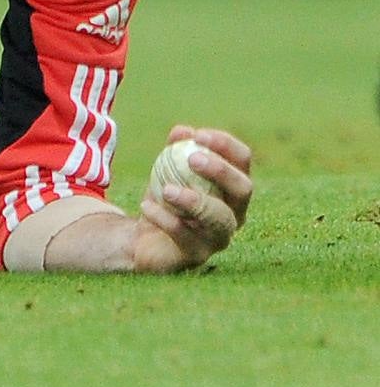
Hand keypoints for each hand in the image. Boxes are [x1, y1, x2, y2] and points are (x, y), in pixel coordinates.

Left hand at [133, 124, 252, 272]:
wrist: (142, 237)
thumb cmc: (164, 197)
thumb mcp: (166, 168)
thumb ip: (175, 148)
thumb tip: (183, 131)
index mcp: (231, 188)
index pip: (242, 161)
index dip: (225, 145)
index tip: (199, 135)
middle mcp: (234, 214)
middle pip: (243, 189)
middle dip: (221, 170)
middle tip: (192, 159)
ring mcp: (219, 237)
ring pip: (219, 219)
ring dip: (194, 200)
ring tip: (167, 189)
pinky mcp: (197, 255)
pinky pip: (185, 236)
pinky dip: (164, 218)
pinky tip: (147, 205)